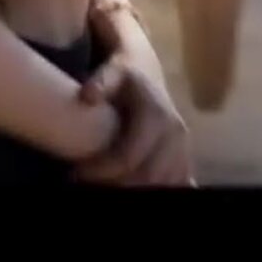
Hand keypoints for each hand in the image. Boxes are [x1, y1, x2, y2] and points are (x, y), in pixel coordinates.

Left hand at [74, 55, 195, 186]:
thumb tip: (88, 96)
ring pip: (162, 185)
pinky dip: (155, 191)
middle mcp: (176, 135)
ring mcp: (184, 149)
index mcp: (158, 117)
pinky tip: (131, 188)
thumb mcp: (113, 70)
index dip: (102, 170)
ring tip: (104, 186)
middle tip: (87, 185)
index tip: (77, 173)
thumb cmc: (125, 73)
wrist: (146, 71)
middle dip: (116, 185)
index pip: (128, 157)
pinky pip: (175, 184)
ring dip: (133, 190)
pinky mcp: (184, 158)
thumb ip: (102, 81)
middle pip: (146, 177)